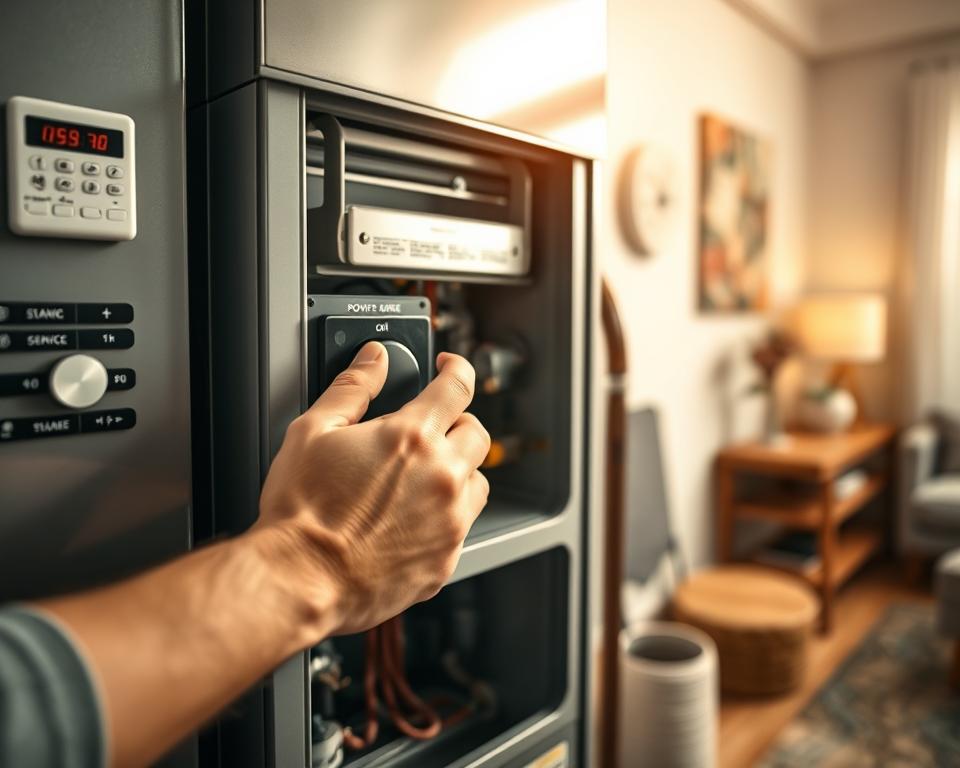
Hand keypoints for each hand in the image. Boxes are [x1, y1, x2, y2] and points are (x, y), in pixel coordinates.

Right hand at [256, 341, 490, 635]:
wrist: (300, 580)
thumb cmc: (301, 511)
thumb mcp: (313, 431)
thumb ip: (352, 387)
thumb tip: (373, 359)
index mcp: (412, 438)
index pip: (457, 386)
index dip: (455, 368)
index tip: (449, 368)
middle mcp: (442, 477)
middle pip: (477, 434)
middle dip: (457, 423)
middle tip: (430, 430)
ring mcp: (449, 522)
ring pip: (478, 482)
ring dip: (459, 472)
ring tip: (422, 478)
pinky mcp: (446, 560)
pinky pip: (462, 527)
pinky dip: (446, 516)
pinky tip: (412, 518)